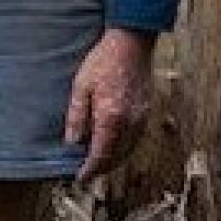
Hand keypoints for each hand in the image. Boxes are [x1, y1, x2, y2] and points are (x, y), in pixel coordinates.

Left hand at [66, 28, 153, 181]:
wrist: (132, 43)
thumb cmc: (104, 60)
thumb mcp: (81, 86)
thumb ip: (77, 116)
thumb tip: (73, 142)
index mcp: (111, 118)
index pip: (101, 154)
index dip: (90, 169)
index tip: (80, 177)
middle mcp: (130, 122)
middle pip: (117, 157)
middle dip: (102, 169)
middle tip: (87, 174)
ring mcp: (141, 117)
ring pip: (129, 150)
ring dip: (114, 160)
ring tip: (99, 164)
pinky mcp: (147, 111)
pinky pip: (136, 139)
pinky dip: (125, 148)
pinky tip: (115, 146)